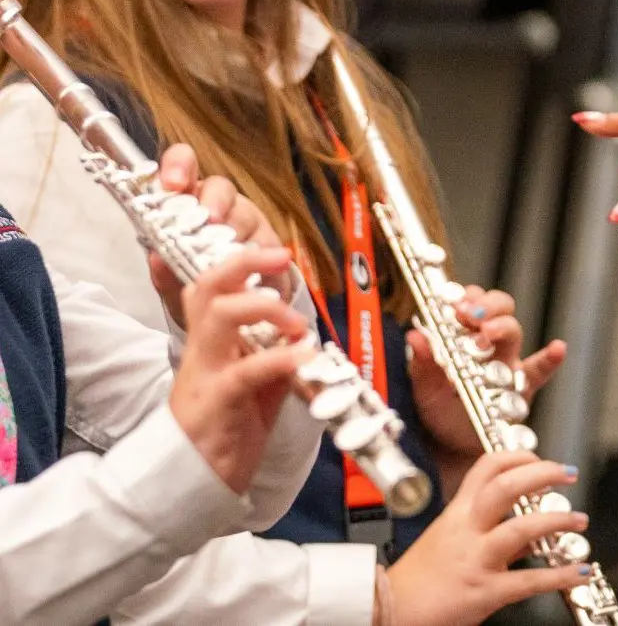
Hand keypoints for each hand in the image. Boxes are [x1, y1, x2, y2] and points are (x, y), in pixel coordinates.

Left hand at [148, 144, 292, 326]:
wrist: (230, 307)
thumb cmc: (196, 283)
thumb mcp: (172, 283)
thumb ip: (163, 272)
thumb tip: (157, 258)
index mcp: (185, 203)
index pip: (182, 166)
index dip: (179, 166)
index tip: (174, 183)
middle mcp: (216, 203)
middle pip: (219, 186)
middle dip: (213, 202)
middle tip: (210, 221)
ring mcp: (245, 218)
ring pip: (243, 213)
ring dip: (233, 233)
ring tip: (224, 256)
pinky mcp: (268, 238)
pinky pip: (263, 241)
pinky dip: (253, 256)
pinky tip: (246, 270)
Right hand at [167, 245, 314, 495]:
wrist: (190, 488)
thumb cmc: (225, 431)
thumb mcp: (254, 385)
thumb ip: (272, 355)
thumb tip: (303, 332)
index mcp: (208, 344)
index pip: (209, 288)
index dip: (237, 262)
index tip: (275, 252)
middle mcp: (201, 352)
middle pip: (207, 289)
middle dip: (244, 264)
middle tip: (281, 258)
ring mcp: (205, 376)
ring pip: (220, 318)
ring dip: (265, 308)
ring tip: (297, 321)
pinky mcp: (216, 405)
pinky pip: (245, 371)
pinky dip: (279, 358)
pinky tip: (305, 355)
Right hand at [386, 450, 590, 625]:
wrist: (386, 613)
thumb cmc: (416, 581)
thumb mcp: (445, 541)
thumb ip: (482, 530)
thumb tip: (521, 526)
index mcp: (456, 514)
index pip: (486, 469)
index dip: (517, 456)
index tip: (539, 457)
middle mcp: (466, 531)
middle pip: (506, 487)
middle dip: (542, 474)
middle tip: (567, 472)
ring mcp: (475, 561)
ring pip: (521, 529)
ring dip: (556, 521)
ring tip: (578, 520)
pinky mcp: (482, 592)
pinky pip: (527, 581)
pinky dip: (557, 576)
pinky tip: (576, 571)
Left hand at [406, 284, 565, 479]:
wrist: (452, 449)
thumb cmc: (441, 413)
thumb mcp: (426, 389)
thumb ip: (423, 365)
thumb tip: (415, 335)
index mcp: (468, 337)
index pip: (475, 303)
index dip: (468, 297)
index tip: (456, 302)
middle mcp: (492, 346)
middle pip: (500, 309)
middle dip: (487, 305)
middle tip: (469, 314)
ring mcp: (509, 365)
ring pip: (513, 332)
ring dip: (501, 326)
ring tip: (487, 333)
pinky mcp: (522, 389)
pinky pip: (539, 371)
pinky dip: (550, 359)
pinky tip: (557, 348)